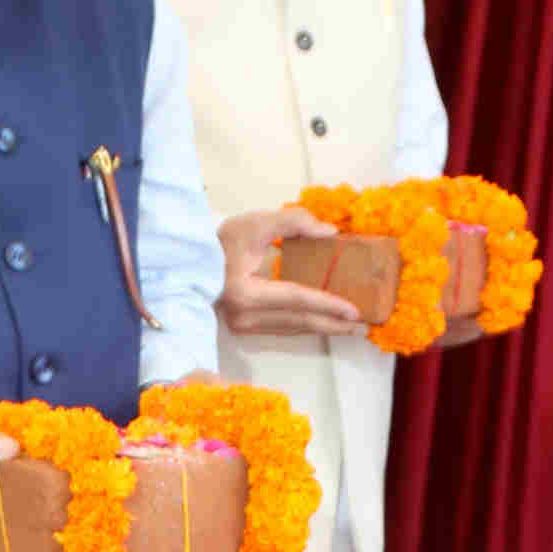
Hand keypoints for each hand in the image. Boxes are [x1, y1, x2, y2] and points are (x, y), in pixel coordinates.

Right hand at [218, 203, 362, 341]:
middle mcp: (245, 316)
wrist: (190, 263)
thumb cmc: (222, 242)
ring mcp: (244, 326)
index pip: (296, 299)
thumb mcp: (256, 223)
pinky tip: (325, 323)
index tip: (353, 310)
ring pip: (293, 329)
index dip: (327, 304)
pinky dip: (306, 325)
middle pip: (299, 322)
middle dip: (334, 324)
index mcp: (246, 292)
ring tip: (350, 327)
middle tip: (363, 325)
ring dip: (323, 327)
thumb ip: (293, 222)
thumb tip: (329, 232)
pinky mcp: (245, 329)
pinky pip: (284, 328)